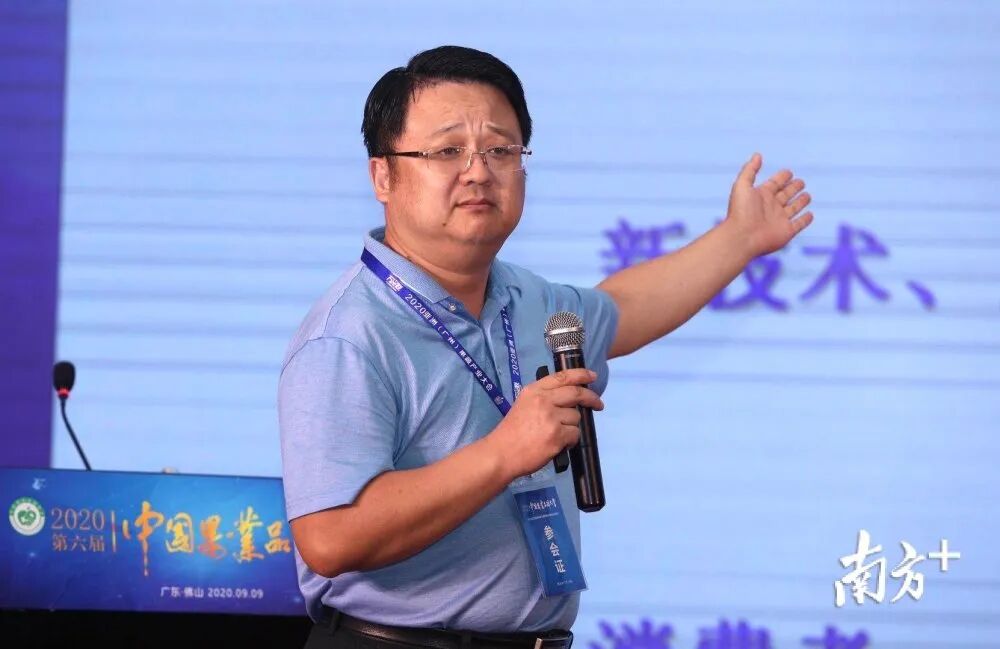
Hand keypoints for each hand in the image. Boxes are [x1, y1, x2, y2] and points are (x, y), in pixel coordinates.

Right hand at [487, 368, 603, 479]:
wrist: (501, 453)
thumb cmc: (511, 432)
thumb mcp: (523, 405)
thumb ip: (543, 398)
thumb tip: (568, 399)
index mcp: (534, 391)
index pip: (562, 377)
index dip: (581, 374)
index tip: (592, 376)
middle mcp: (543, 400)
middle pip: (576, 393)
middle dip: (591, 398)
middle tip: (598, 404)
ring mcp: (551, 418)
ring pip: (576, 417)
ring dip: (572, 426)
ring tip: (557, 434)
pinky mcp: (557, 435)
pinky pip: (575, 434)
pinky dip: (570, 441)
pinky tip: (558, 444)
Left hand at [725, 152, 813, 257]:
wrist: (742, 237)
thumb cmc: (740, 211)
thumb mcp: (742, 185)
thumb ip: (750, 170)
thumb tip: (757, 154)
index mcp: (761, 195)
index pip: (775, 183)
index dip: (782, 177)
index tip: (788, 172)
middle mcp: (771, 207)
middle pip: (785, 194)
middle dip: (793, 188)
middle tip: (800, 182)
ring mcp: (779, 220)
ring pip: (794, 208)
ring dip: (801, 202)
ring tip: (807, 196)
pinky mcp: (787, 231)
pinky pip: (799, 224)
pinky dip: (805, 220)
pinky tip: (810, 214)